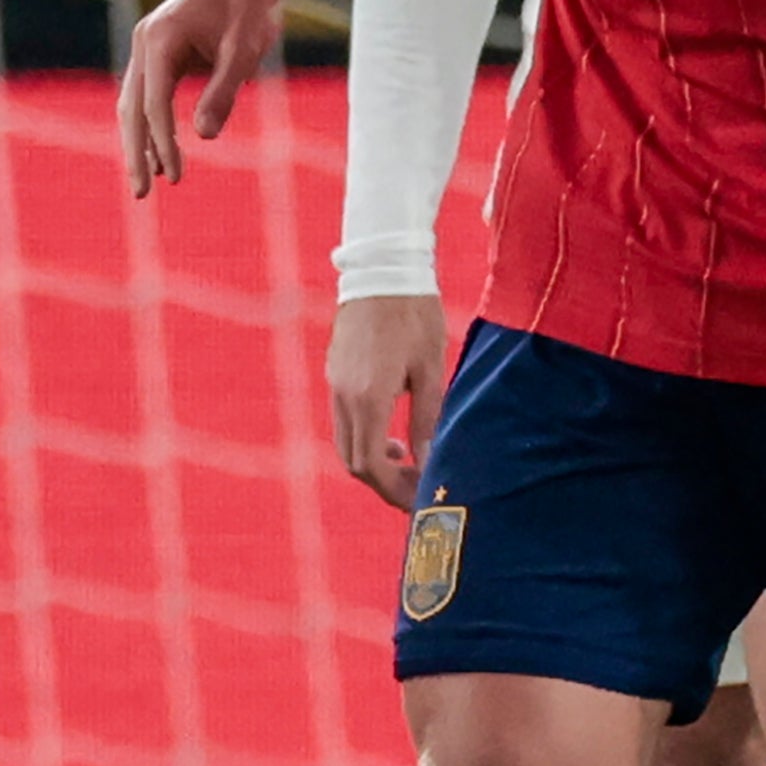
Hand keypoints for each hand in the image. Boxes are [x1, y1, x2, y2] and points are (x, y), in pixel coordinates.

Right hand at [119, 0, 287, 194]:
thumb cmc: (250, 10)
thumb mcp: (244, 53)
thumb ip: (223, 93)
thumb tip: (203, 137)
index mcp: (159, 40)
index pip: (155, 104)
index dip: (162, 144)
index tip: (174, 176)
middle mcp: (144, 40)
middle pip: (132, 108)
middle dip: (137, 152)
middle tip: (141, 195)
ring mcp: (147, 43)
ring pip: (135, 102)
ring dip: (141, 141)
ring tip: (148, 180)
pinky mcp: (157, 48)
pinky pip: (147, 93)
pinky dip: (151, 122)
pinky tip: (160, 152)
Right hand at [328, 291, 456, 507]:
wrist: (383, 268)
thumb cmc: (415, 314)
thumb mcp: (431, 368)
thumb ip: (428, 419)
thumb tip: (429, 461)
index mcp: (369, 398)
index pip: (371, 465)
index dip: (394, 490)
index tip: (419, 497)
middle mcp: (344, 395)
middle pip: (353, 461)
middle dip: (383, 483)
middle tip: (415, 486)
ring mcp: (334, 383)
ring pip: (345, 442)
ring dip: (373, 460)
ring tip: (407, 458)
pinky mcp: (334, 372)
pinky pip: (343, 420)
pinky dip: (365, 437)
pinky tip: (391, 430)